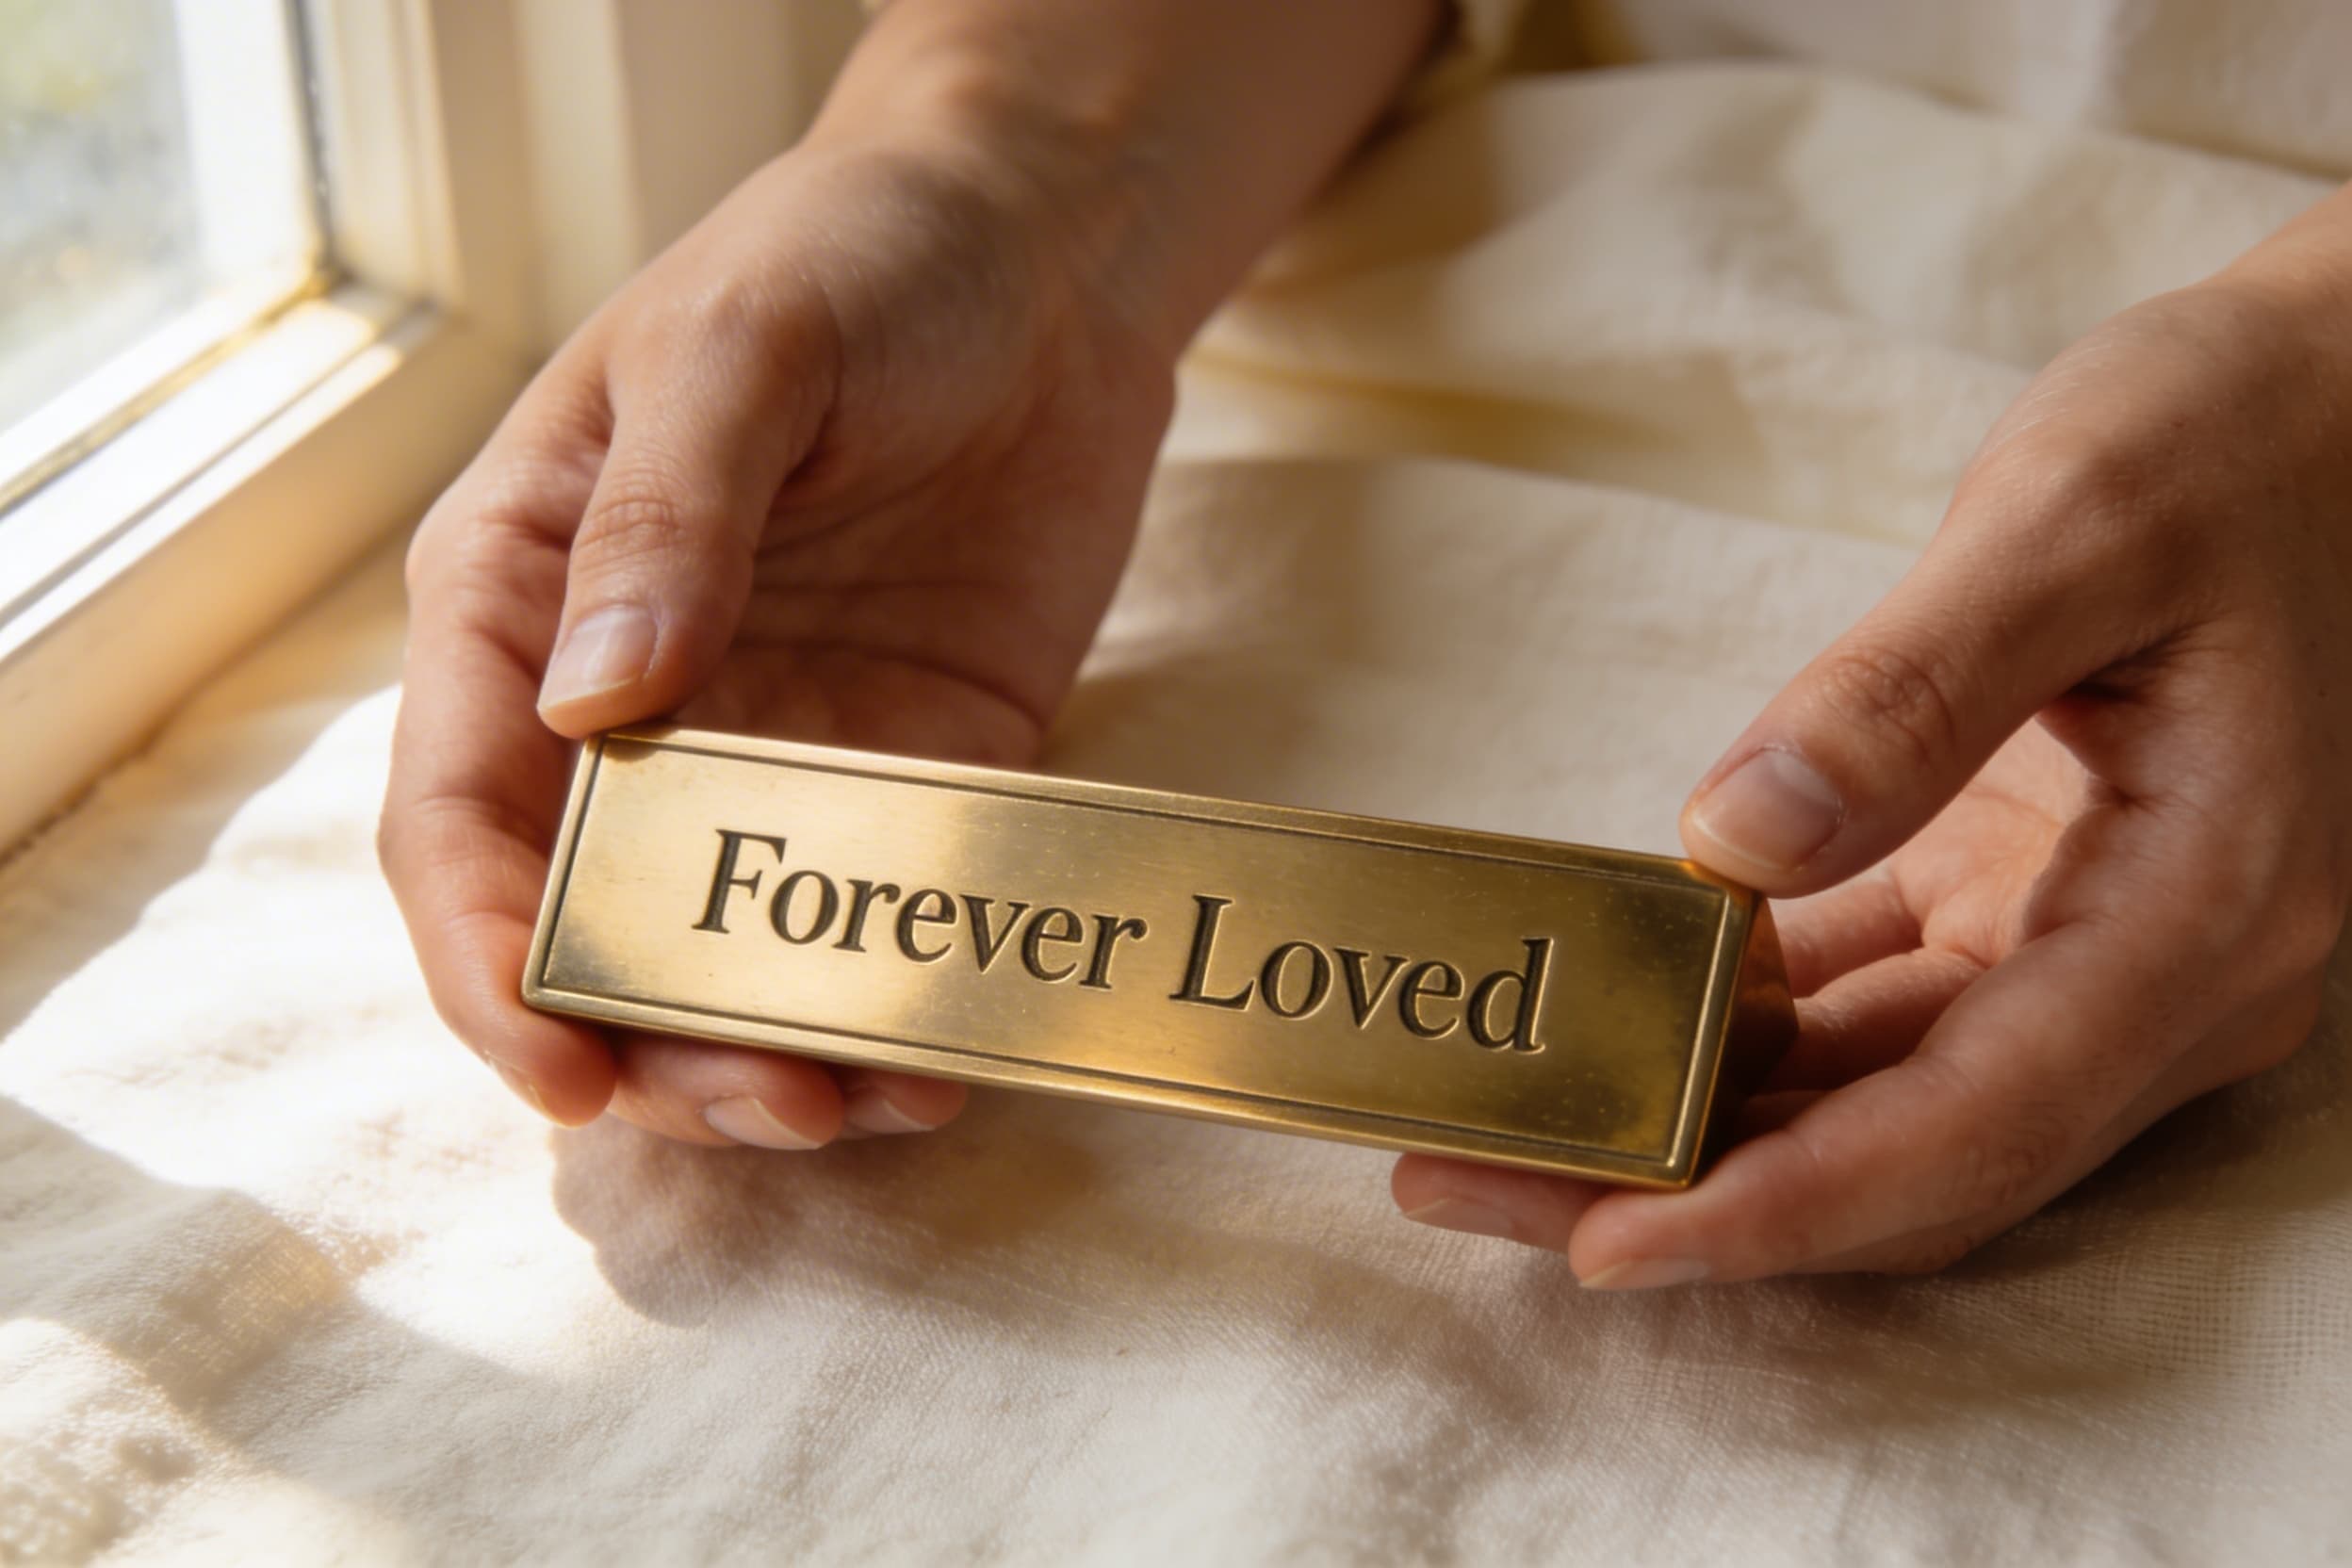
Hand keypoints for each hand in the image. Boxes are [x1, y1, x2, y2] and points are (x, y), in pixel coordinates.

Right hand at [381, 133, 1177, 1144]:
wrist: (1044, 257)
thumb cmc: (852, 260)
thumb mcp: (740, 350)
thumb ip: (666, 523)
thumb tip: (597, 708)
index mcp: (520, 600)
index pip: (459, 820)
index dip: (490, 959)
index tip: (560, 1067)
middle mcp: (630, 708)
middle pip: (592, 931)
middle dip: (656, 1045)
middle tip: (769, 1108)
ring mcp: (774, 752)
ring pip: (732, 960)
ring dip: (777, 1053)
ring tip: (857, 1107)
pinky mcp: (915, 770)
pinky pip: (885, 918)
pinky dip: (902, 1001)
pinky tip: (946, 1053)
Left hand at [1394, 220, 2351, 1280]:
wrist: (2346, 392)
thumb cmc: (2248, 433)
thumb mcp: (2080, 521)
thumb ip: (1914, 686)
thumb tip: (1732, 843)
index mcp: (2199, 917)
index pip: (1969, 1129)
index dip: (1781, 1208)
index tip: (1606, 1242)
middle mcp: (2154, 977)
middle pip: (1899, 1153)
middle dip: (1688, 1192)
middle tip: (1472, 1182)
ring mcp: (2093, 948)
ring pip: (1873, 1097)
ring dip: (1695, 1122)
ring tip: (1503, 1120)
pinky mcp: (2031, 898)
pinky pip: (1872, 1003)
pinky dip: (1742, 1026)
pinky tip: (1610, 1009)